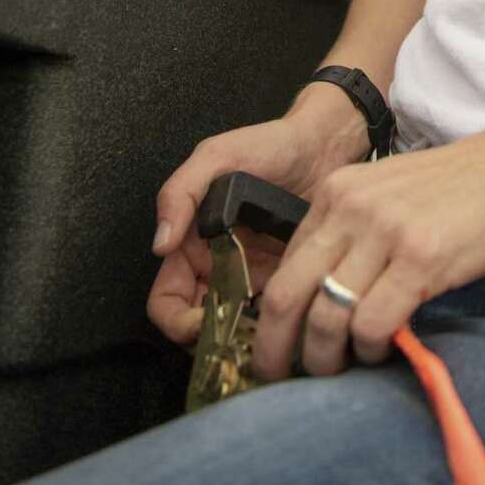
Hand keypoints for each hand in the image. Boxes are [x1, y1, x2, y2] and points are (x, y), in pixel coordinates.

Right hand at [146, 103, 369, 348]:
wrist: (325, 146)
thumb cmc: (269, 144)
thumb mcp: (217, 156)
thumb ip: (180, 193)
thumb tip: (160, 244)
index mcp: (192, 245)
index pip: (166, 301)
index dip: (177, 320)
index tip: (202, 322)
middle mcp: (217, 268)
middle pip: (197, 326)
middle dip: (211, 340)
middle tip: (238, 337)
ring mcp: (252, 278)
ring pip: (234, 329)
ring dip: (244, 339)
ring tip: (267, 334)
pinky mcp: (285, 282)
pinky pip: (272, 318)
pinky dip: (275, 328)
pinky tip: (290, 323)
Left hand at [249, 128, 484, 381]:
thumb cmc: (459, 187)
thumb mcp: (388, 195)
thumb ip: (353, 234)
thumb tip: (324, 297)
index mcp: (337, 193)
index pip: (284, 267)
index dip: (273, 318)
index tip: (279, 346)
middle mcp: (350, 208)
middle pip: (285, 295)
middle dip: (274, 348)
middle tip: (277, 377)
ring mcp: (384, 232)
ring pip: (325, 317)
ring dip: (325, 359)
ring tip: (340, 371)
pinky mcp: (420, 257)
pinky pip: (373, 323)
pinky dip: (371, 349)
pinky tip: (384, 350)